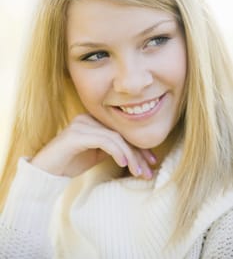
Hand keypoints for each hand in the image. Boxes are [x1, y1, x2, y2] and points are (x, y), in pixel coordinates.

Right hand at [31, 114, 155, 178]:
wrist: (46, 171)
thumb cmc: (71, 162)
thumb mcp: (97, 154)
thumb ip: (113, 148)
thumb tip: (137, 154)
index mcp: (94, 120)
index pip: (122, 132)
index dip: (139, 147)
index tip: (152, 163)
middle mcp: (88, 118)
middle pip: (121, 134)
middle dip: (138, 153)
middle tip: (148, 171)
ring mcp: (82, 124)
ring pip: (115, 138)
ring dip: (130, 156)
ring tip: (138, 172)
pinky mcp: (76, 134)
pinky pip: (103, 141)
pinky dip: (116, 152)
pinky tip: (123, 164)